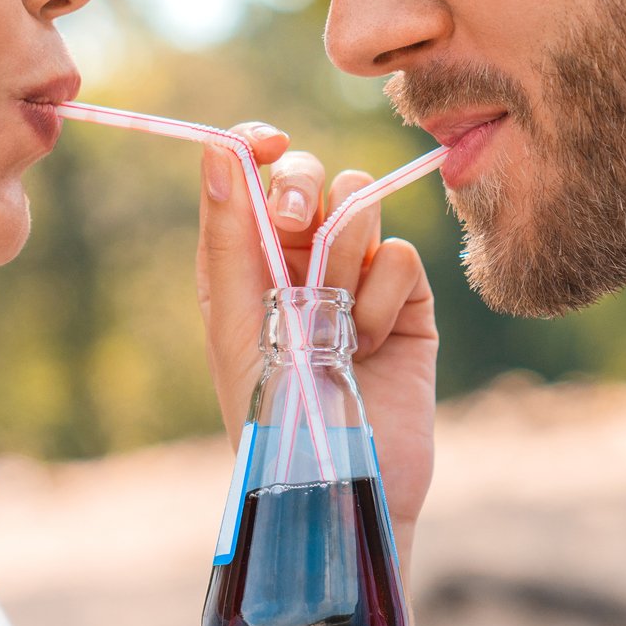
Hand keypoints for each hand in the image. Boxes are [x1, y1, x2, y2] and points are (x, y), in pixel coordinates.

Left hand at [196, 126, 439, 531]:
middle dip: (305, 189)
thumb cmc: (271, 415)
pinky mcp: (407, 302)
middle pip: (310, 177)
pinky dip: (383, 295)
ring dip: (345, 253)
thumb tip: (219, 150)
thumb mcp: (237, 325)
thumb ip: (229, 238)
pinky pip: (399, 255)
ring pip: (360, 203)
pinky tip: (372, 342)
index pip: (251, 175)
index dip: (260, 146)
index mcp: (244, 262)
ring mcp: (354, 277)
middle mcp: (297, 261)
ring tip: (335, 319)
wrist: (342, 483)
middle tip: (298, 224)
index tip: (270, 143)